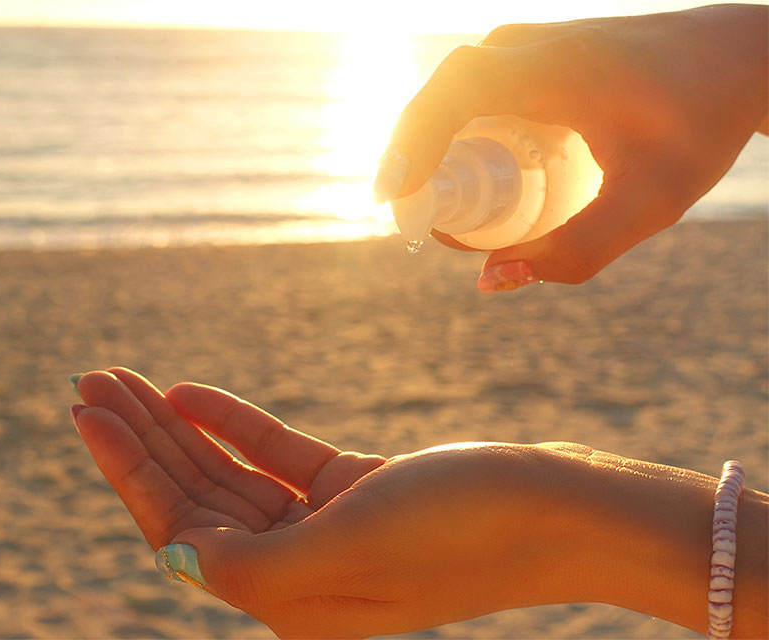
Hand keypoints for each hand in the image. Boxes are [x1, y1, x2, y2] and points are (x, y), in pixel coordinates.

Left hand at [70, 368, 555, 636]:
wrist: (561, 508)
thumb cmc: (461, 530)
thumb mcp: (347, 552)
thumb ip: (251, 565)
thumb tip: (173, 560)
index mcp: (286, 603)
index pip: (180, 532)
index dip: (127, 470)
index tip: (88, 410)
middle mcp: (297, 574)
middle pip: (196, 499)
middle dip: (139, 440)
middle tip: (89, 380)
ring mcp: (325, 531)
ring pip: (228, 474)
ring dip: (176, 426)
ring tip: (127, 378)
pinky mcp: (353, 491)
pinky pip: (274, 456)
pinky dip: (232, 422)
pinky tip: (188, 392)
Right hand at [374, 4, 767, 288]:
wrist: (741, 58)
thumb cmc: (700, 128)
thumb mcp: (650, 203)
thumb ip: (577, 253)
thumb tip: (490, 281)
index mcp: (554, 68)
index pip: (452, 95)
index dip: (411, 145)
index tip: (398, 200)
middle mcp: (531, 44)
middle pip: (440, 93)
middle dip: (409, 152)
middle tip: (401, 211)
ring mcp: (532, 41)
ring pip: (453, 87)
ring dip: (429, 138)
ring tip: (425, 194)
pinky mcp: (537, 49)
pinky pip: (475, 84)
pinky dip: (453, 124)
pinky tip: (461, 162)